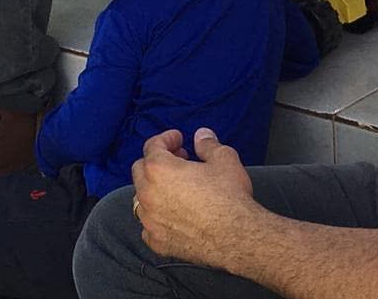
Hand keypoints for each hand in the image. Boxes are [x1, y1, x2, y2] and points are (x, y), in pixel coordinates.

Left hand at [132, 128, 258, 264]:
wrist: (236, 237)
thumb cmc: (229, 196)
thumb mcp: (223, 158)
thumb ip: (207, 144)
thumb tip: (201, 136)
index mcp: (159, 170)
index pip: (152, 146)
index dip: (166, 139)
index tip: (179, 139)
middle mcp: (148, 194)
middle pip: (140, 170)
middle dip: (157, 161)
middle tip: (179, 160)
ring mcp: (150, 221)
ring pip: (141, 198)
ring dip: (154, 189)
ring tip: (176, 187)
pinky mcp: (157, 242)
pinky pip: (148, 226)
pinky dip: (157, 217)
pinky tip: (174, 214)